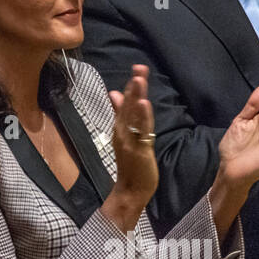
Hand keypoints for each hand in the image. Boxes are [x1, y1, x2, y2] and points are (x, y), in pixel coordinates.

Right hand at [103, 64, 157, 230]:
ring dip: (136, 96)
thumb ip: (121, 117)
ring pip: (133, 115)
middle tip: (139, 67)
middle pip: (128, 105)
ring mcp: (129, 141)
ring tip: (139, 79)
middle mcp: (122, 132)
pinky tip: (144, 103)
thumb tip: (115, 94)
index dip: (131, 86)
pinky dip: (142, 116)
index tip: (137, 69)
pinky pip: (141, 130)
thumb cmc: (131, 165)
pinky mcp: (138, 150)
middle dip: (134, 86)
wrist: (130, 191)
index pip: (124, 104)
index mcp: (120, 129)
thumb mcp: (126, 137)